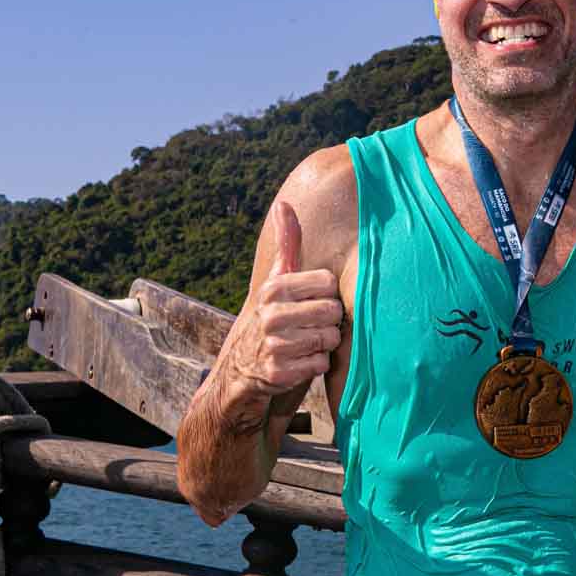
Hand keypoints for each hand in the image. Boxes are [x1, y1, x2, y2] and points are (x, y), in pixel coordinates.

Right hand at [219, 200, 342, 423]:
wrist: (242, 367)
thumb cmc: (271, 315)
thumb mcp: (276, 279)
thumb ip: (286, 243)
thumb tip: (283, 204)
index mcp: (274, 288)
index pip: (328, 283)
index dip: (326, 295)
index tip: (311, 301)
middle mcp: (271, 314)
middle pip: (333, 312)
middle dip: (328, 321)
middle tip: (310, 326)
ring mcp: (274, 344)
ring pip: (329, 338)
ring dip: (323, 344)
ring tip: (304, 343)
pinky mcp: (279, 372)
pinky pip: (320, 364)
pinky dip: (315, 365)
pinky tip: (299, 361)